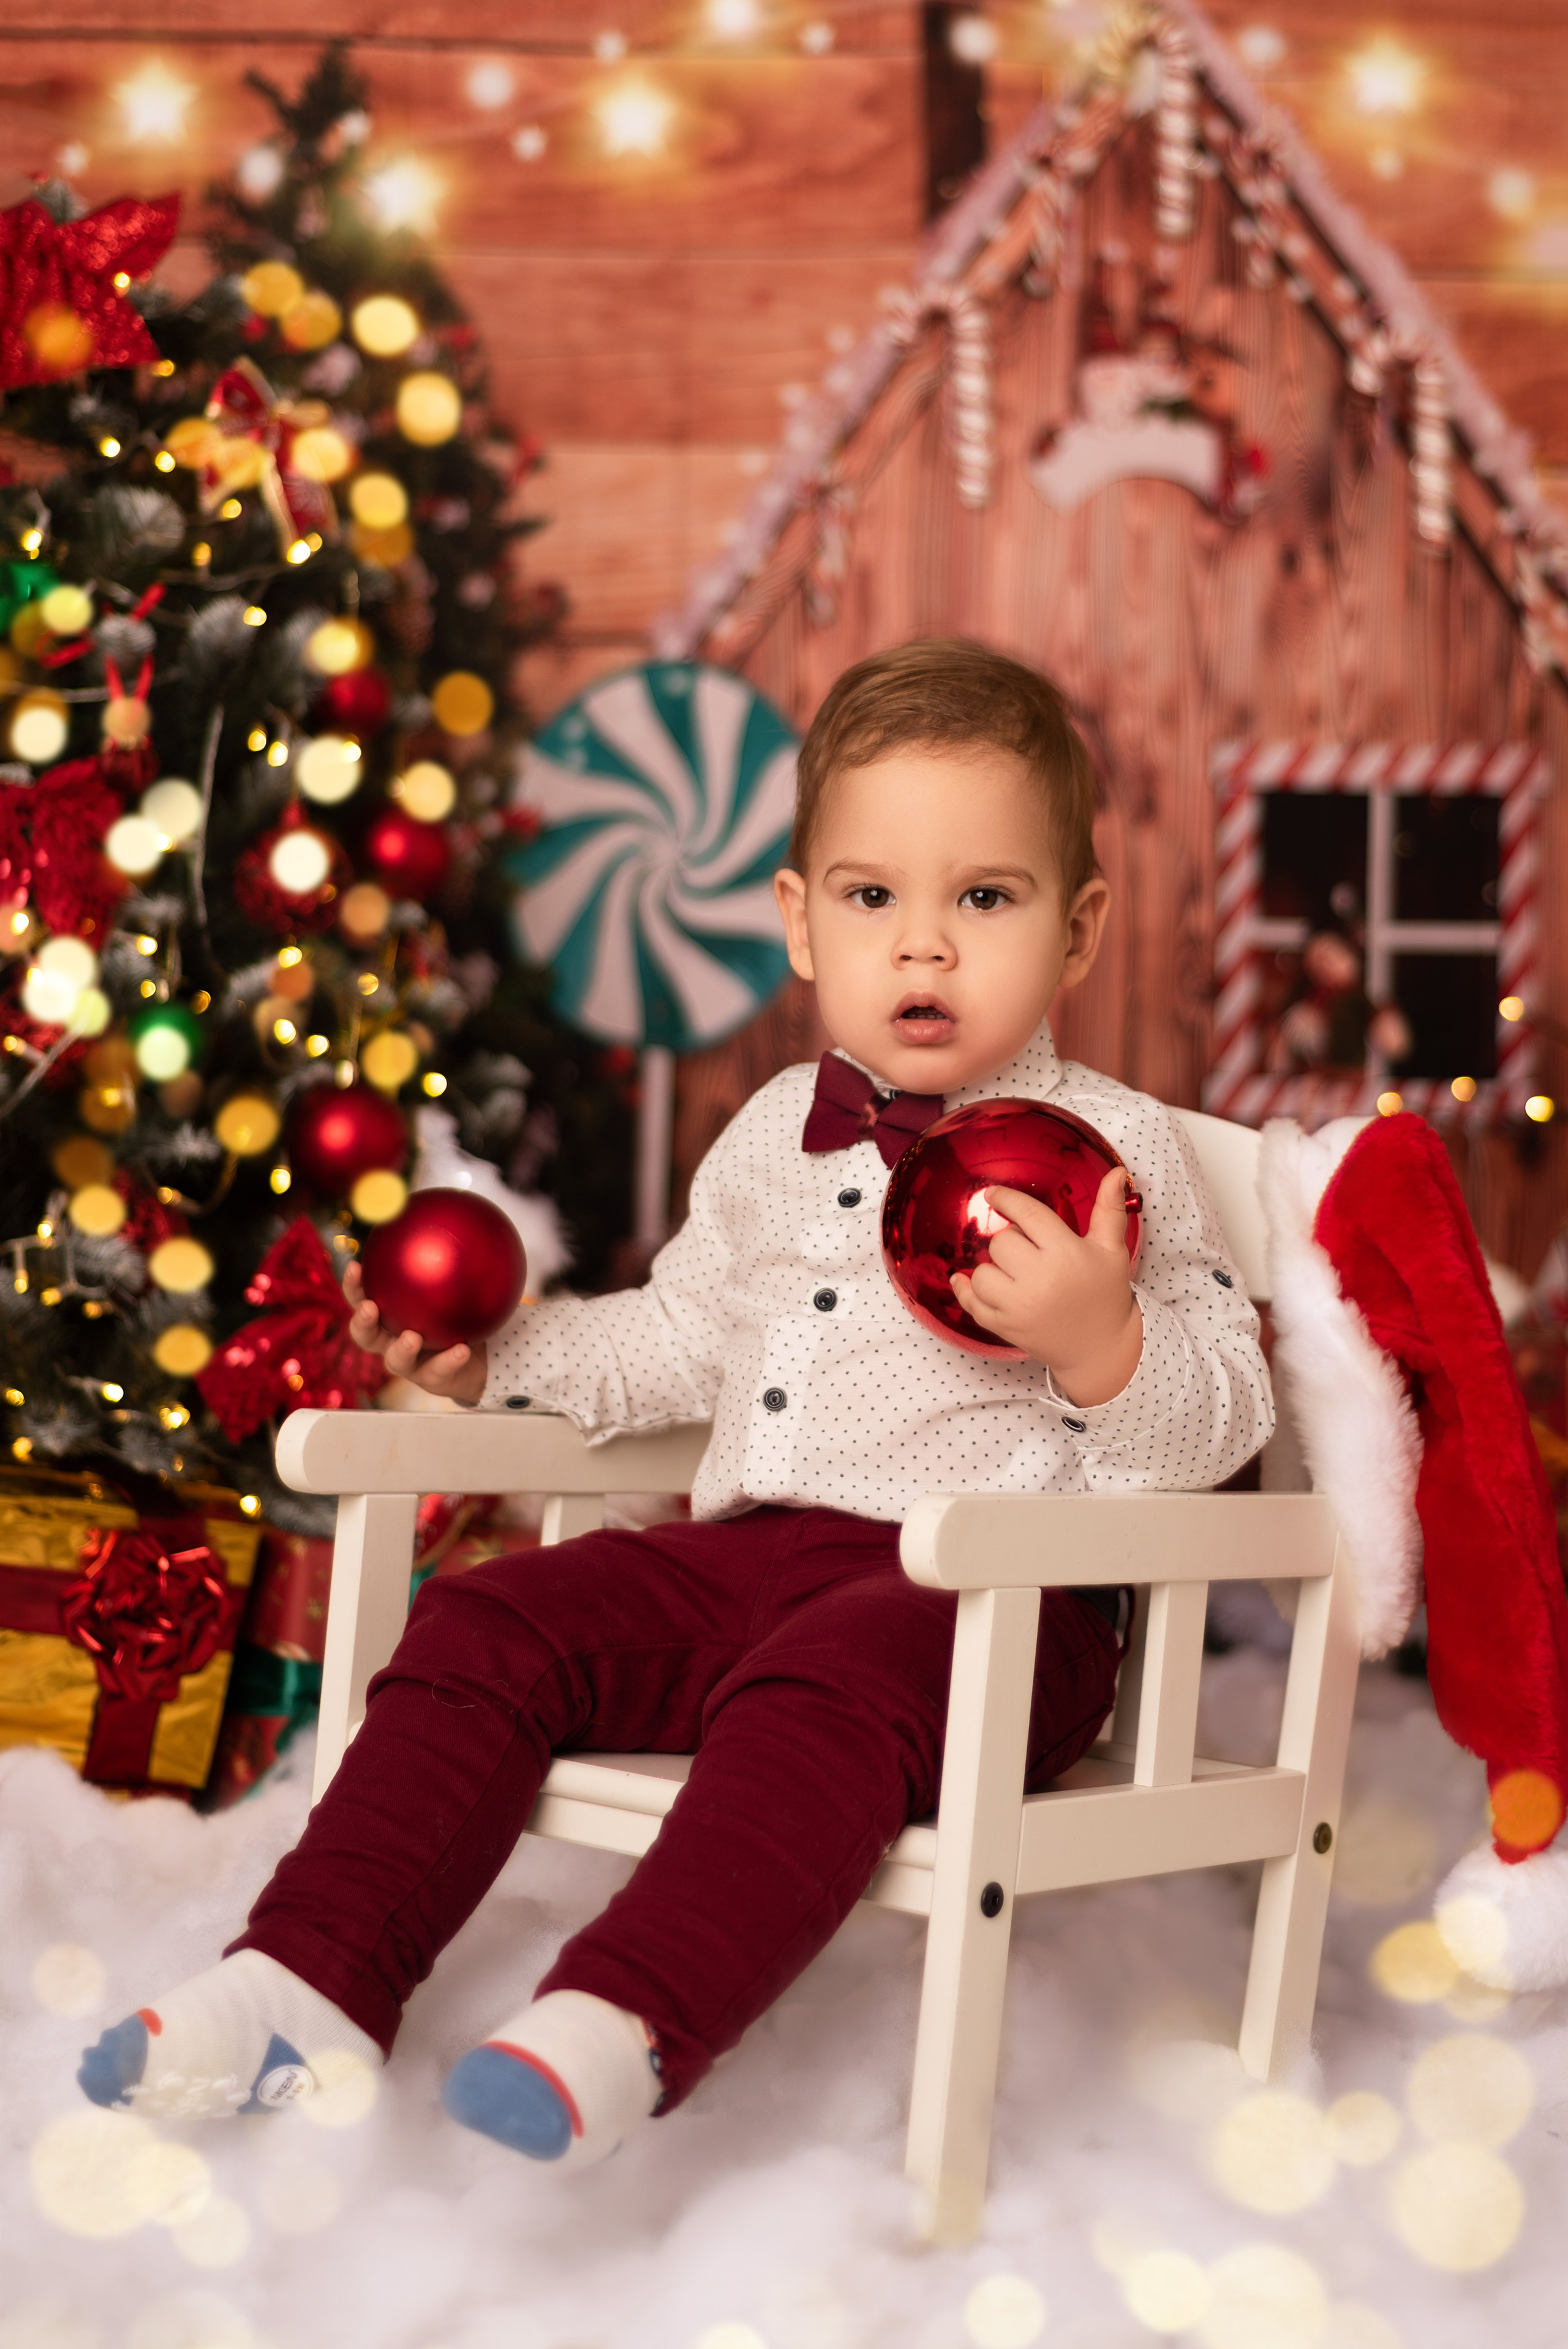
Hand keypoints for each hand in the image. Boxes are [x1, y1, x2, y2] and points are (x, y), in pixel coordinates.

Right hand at [342, 1259, 488, 1406]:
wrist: (478, 1353)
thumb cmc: (455, 1312)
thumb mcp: (451, 1282)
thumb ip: (444, 1255)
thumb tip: (447, 1215)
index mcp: (388, 1316)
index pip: (362, 1299)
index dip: (354, 1286)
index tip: (356, 1266)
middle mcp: (391, 1341)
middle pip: (365, 1335)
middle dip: (364, 1322)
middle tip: (371, 1308)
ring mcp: (410, 1364)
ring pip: (395, 1361)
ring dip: (401, 1349)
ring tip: (412, 1337)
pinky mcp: (432, 1380)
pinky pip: (439, 1370)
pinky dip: (449, 1360)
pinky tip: (462, 1349)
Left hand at [949, 1164, 1141, 1405]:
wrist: (1102, 1347)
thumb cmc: (1106, 1293)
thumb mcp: (1111, 1250)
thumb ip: (1109, 1209)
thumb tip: (1117, 1173)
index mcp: (1066, 1252)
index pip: (1027, 1214)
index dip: (1006, 1199)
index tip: (993, 1194)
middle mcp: (1040, 1278)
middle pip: (1002, 1242)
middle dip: (1012, 1242)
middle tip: (1031, 1254)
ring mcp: (1020, 1306)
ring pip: (983, 1271)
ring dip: (993, 1268)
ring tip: (1015, 1274)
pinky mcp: (1006, 1327)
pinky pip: (972, 1303)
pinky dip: (965, 1290)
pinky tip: (963, 1279)